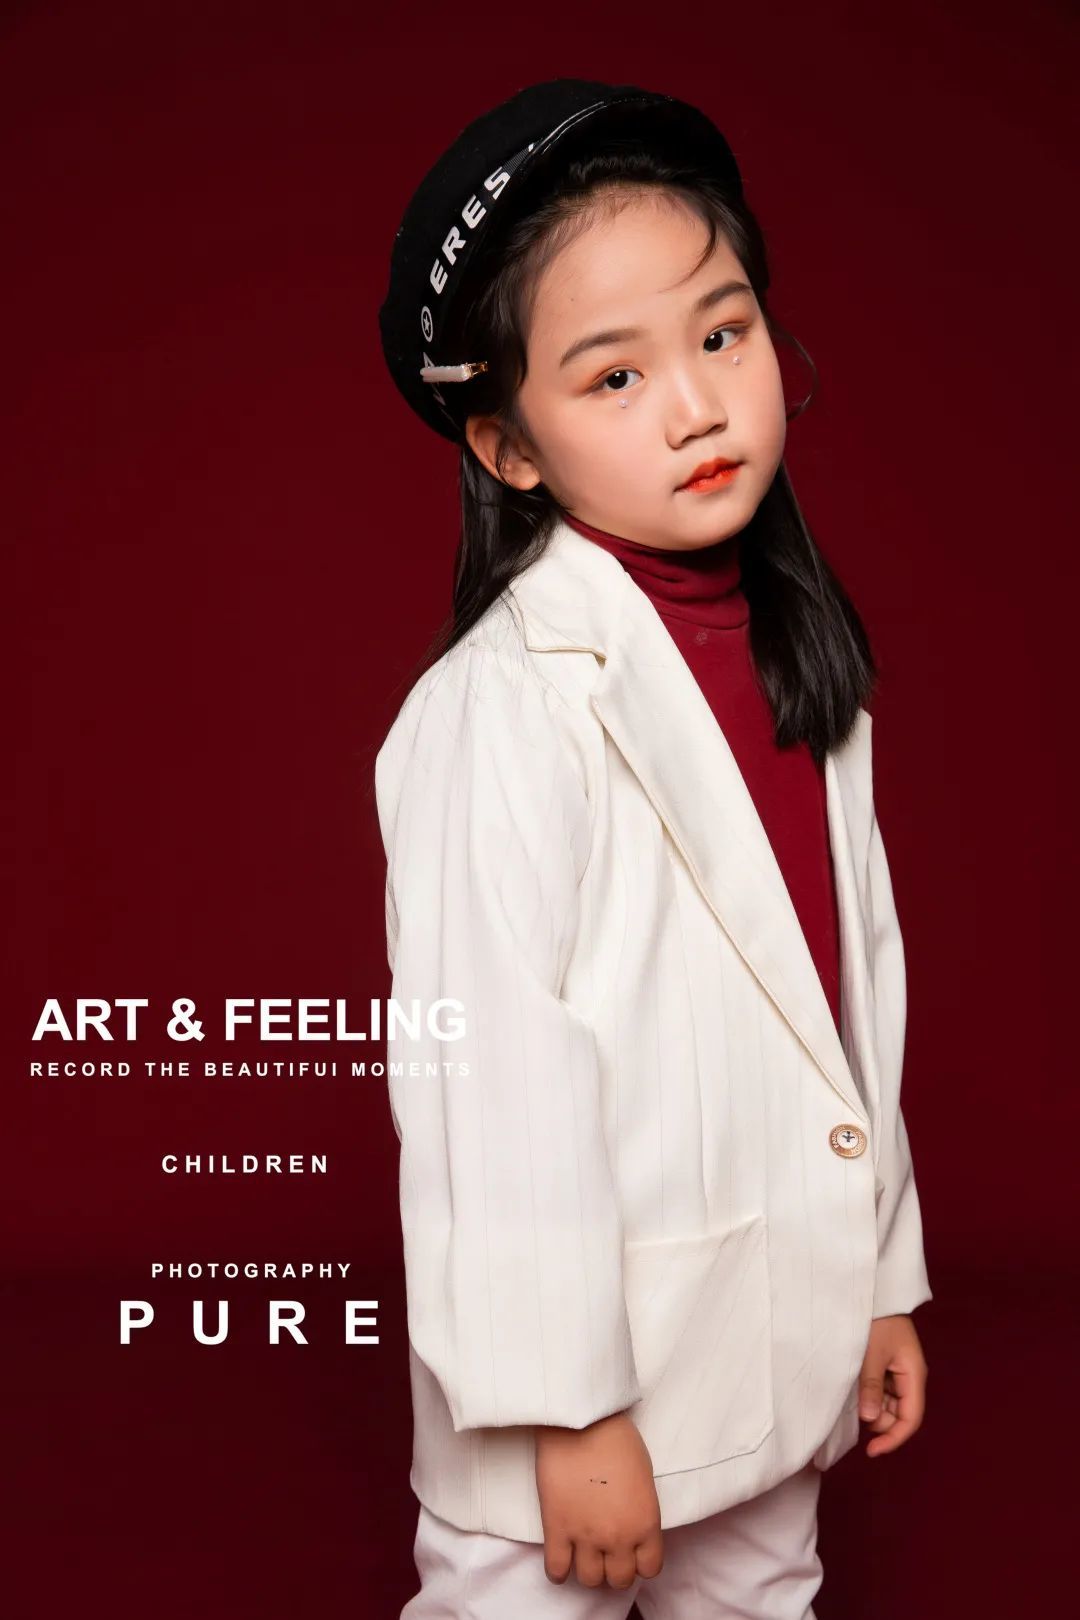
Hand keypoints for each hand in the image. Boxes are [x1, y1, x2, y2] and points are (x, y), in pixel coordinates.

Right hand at [535, 1410, 662, 1589]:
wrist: (581, 1420)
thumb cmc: (616, 1438)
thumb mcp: (644, 1476)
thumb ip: (640, 1510)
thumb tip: (630, 1525)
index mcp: (646, 1523)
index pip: (650, 1568)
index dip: (639, 1561)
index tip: (630, 1551)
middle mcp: (619, 1537)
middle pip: (619, 1579)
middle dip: (614, 1567)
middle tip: (606, 1550)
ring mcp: (586, 1536)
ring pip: (590, 1580)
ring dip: (588, 1568)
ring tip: (583, 1551)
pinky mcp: (557, 1529)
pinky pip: (557, 1571)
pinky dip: (558, 1570)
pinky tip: (561, 1554)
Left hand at [858, 1313, 927, 1456]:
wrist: (876, 1291)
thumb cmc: (876, 1319)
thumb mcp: (871, 1353)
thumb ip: (871, 1387)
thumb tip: (869, 1420)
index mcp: (913, 1375)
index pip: (911, 1419)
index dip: (893, 1439)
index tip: (871, 1451)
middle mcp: (909, 1377)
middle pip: (899, 1415)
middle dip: (879, 1421)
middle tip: (855, 1408)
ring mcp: (897, 1372)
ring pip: (888, 1405)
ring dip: (872, 1407)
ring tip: (852, 1392)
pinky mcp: (885, 1366)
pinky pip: (880, 1391)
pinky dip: (868, 1395)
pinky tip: (854, 1387)